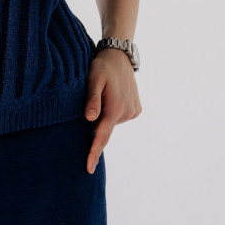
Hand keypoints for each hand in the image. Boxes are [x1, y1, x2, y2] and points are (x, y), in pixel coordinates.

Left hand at [84, 48, 141, 173]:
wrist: (120, 56)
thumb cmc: (102, 66)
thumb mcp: (93, 79)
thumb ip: (92, 99)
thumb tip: (90, 120)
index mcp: (115, 109)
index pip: (102, 136)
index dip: (94, 152)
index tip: (88, 169)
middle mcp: (126, 113)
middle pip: (104, 128)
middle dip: (96, 124)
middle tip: (91, 103)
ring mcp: (133, 112)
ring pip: (111, 122)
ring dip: (104, 115)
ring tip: (103, 95)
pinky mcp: (136, 109)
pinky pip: (119, 116)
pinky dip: (113, 112)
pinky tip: (112, 96)